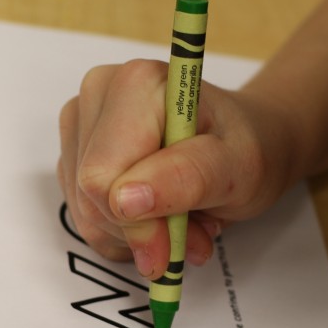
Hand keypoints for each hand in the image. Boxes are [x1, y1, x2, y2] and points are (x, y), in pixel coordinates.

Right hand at [57, 59, 296, 278]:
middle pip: (89, 195)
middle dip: (141, 232)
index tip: (176, 244)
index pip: (102, 178)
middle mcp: (100, 92)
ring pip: (84, 211)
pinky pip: (84, 213)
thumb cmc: (248, 148)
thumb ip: (186, 178)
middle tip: (193, 235)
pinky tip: (159, 218)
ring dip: (136, 237)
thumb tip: (125, 200)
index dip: (137, 224)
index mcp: (136, 84)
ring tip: (185, 224)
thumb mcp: (239, 167)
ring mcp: (83, 120)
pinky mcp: (77, 150)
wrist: (250, 140)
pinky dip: (124, 233)